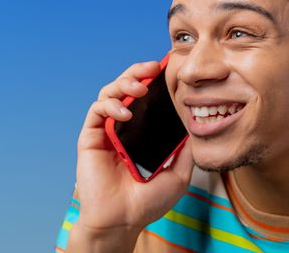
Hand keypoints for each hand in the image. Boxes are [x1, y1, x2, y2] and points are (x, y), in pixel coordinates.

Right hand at [68, 61, 192, 250]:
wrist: (124, 220)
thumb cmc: (148, 201)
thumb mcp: (180, 173)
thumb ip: (187, 149)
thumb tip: (198, 126)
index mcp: (143, 132)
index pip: (147, 98)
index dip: (155, 81)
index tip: (168, 69)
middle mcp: (125, 127)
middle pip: (127, 87)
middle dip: (138, 72)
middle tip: (152, 68)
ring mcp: (108, 130)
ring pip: (110, 92)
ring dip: (124, 83)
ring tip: (139, 88)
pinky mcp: (91, 137)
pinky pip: (97, 111)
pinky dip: (110, 105)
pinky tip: (124, 113)